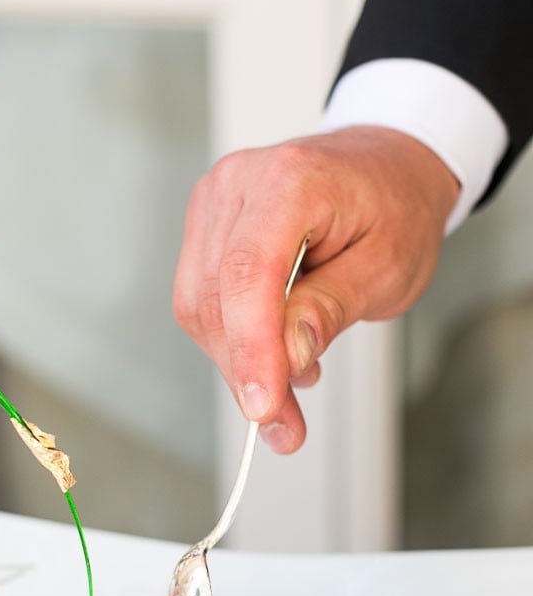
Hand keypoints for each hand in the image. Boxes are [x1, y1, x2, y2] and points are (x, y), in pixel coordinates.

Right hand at [173, 126, 459, 452]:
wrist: (387, 169)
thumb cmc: (395, 210)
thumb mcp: (388, 267)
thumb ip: (331, 309)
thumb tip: (287, 354)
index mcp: (290, 180)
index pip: (248, 274)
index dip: (250, 349)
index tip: (263, 407)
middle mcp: (238, 184)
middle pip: (217, 300)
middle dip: (248, 373)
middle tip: (285, 425)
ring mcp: (215, 204)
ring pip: (200, 308)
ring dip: (240, 362)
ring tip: (292, 382)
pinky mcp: (207, 230)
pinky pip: (203, 300)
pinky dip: (235, 341)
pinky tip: (274, 352)